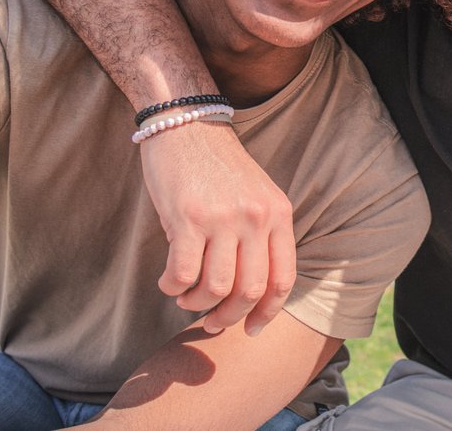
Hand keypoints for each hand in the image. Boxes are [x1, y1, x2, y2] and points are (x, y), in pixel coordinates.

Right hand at [139, 121, 296, 335]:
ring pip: (216, 288)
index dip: (268, 312)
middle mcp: (256, 217)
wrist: (187, 124)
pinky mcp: (188, 217)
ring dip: (197, 303)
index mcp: (278, 213)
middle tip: (211, 322)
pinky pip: (182, 273)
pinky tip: (168, 282)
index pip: (283, 278)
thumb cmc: (218, 166)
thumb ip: (260, 235)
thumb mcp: (256, 196)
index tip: (251, 328)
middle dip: (229, 317)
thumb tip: (249, 293)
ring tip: (186, 298)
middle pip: (251, 290)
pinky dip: (172, 287)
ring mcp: (223, 217)